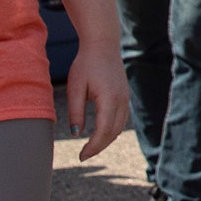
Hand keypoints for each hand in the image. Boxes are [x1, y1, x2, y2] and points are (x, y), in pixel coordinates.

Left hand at [62, 42, 129, 162]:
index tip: (81, 155)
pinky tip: (100, 133)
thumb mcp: (75, 87)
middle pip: (113, 132)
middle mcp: (121, 100)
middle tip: (83, 155)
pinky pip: (121, 120)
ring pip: (119, 127)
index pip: (103, 130)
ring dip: (106, 140)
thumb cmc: (85, 64)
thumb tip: (76, 134)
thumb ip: (76, 111)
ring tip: (90, 147)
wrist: (102, 45)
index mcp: (109, 98)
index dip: (93, 146)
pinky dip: (111, 130)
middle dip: (99, 147)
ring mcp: (125, 98)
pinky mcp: (125, 96)